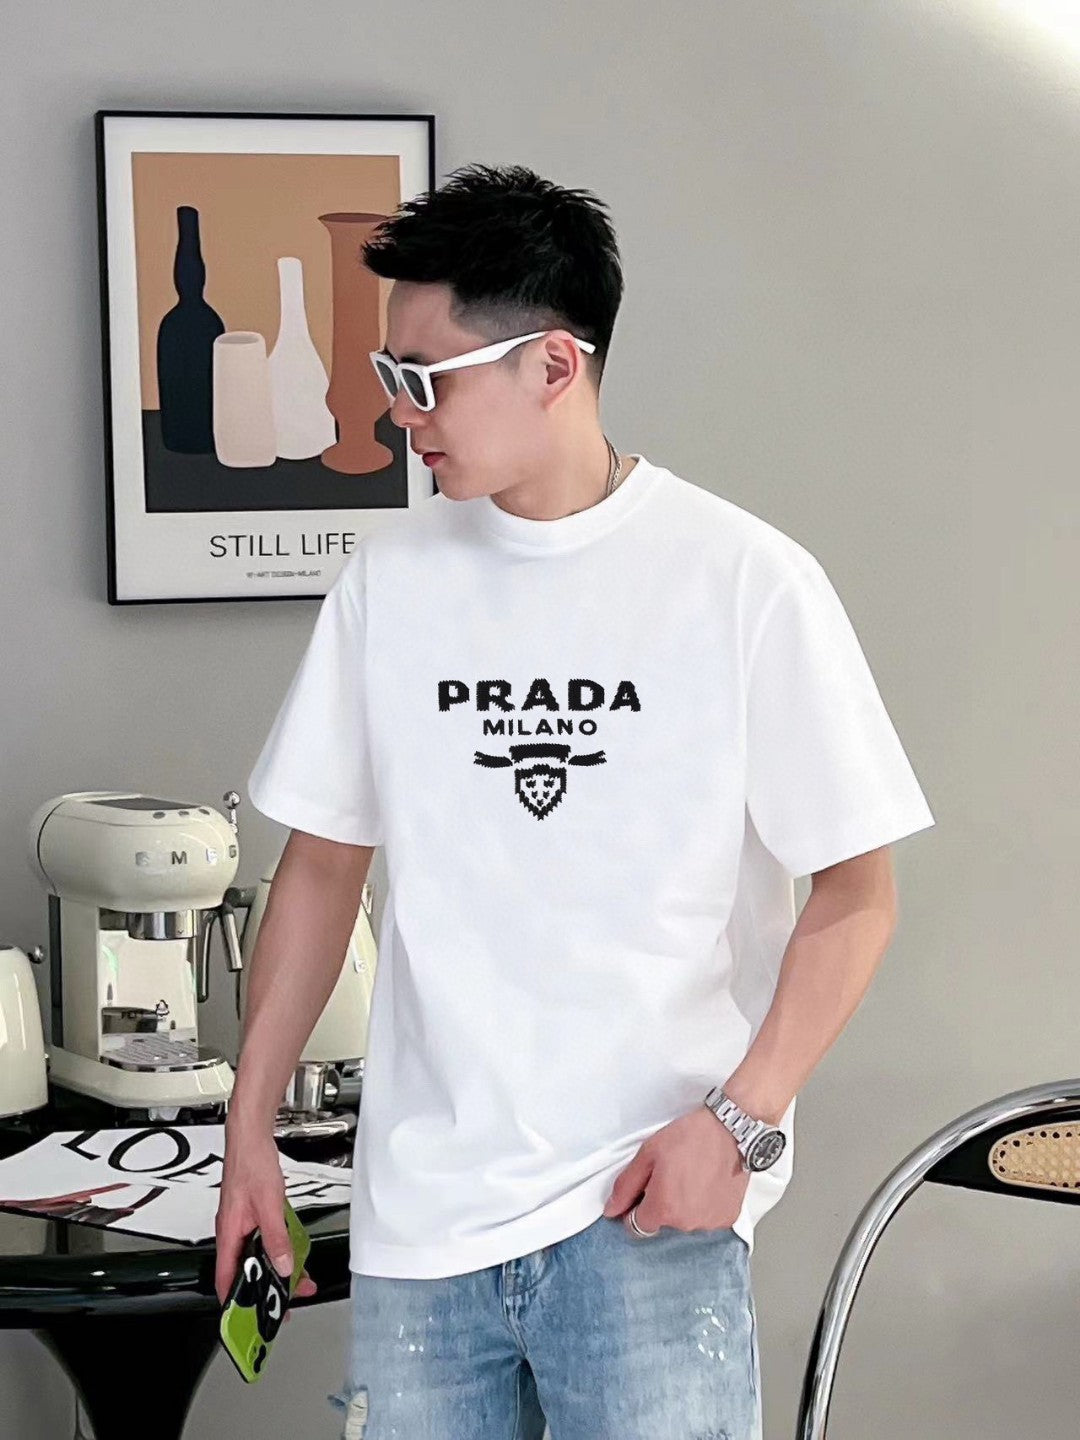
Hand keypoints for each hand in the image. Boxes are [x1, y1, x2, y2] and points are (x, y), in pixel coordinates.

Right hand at [214, 1122, 317, 1311]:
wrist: (251, 1136)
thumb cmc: (251, 1163)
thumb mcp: (269, 1205)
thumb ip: (277, 1238)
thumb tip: (283, 1266)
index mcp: (229, 1234)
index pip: (226, 1280)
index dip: (236, 1303)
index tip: (248, 1320)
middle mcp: (232, 1232)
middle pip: (245, 1270)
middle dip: (265, 1287)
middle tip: (284, 1302)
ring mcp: (242, 1224)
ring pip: (256, 1256)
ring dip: (274, 1268)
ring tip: (296, 1280)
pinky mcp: (252, 1214)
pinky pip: (262, 1240)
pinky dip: (276, 1250)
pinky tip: (290, 1252)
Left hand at [601, 1106, 750, 1234]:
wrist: (731, 1130)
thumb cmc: (690, 1137)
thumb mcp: (648, 1154)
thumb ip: (626, 1186)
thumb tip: (611, 1211)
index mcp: (663, 1209)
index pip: (636, 1227)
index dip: (635, 1208)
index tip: (644, 1190)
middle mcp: (686, 1223)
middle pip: (662, 1223)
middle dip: (661, 1203)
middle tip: (671, 1175)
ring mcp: (709, 1223)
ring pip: (685, 1221)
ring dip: (683, 1206)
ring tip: (692, 1177)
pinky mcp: (727, 1218)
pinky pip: (706, 1218)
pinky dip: (704, 1205)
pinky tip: (707, 1183)